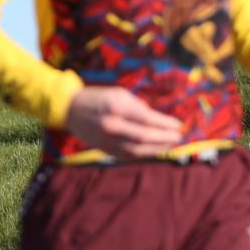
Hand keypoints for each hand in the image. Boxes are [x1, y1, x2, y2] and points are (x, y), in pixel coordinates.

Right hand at [66, 86, 182, 159]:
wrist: (70, 110)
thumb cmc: (98, 98)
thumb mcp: (119, 94)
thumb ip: (138, 106)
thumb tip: (158, 120)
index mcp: (116, 107)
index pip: (146, 118)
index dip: (165, 124)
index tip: (178, 125)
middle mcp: (112, 126)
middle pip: (144, 137)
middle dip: (165, 138)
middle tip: (179, 136)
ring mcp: (107, 140)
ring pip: (138, 150)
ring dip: (158, 148)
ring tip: (171, 144)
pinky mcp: (105, 150)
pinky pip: (129, 155)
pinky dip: (145, 154)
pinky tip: (156, 150)